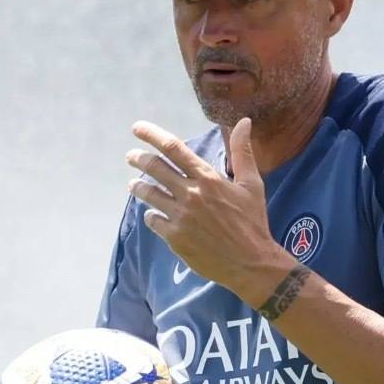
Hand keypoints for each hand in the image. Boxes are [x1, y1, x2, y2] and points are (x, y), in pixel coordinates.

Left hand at [126, 117, 286, 295]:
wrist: (250, 263)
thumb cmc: (252, 222)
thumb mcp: (252, 184)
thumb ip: (242, 151)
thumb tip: (243, 121)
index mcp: (208, 178)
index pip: (174, 148)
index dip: (152, 135)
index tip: (137, 128)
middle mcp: (191, 194)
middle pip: (155, 168)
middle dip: (138, 158)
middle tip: (130, 155)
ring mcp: (180, 216)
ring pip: (149, 194)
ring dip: (138, 186)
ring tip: (134, 184)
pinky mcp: (175, 237)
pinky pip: (153, 220)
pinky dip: (150, 215)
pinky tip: (152, 214)